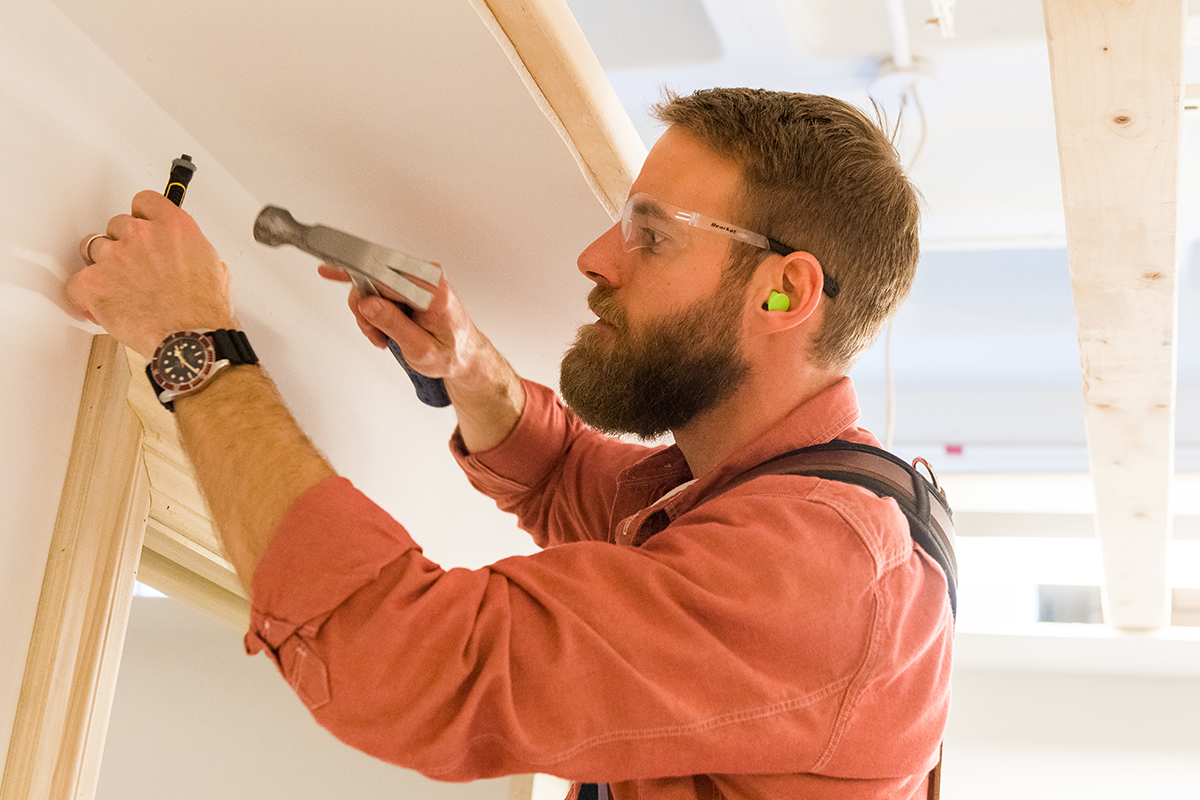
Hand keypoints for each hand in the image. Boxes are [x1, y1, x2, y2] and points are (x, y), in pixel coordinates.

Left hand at [67, 190, 236, 357]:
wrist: (190, 341)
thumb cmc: (204, 312)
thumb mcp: (214, 268)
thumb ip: (190, 250)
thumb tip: (183, 255)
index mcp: (173, 226)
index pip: (144, 201)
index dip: (142, 217)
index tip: (143, 227)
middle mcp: (141, 234)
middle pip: (116, 225)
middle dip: (123, 245)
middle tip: (134, 269)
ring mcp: (114, 256)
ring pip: (93, 248)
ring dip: (104, 266)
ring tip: (119, 289)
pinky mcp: (94, 283)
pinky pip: (75, 282)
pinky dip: (84, 295)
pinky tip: (100, 304)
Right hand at [317, 264, 481, 382]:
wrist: (464, 354)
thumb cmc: (449, 353)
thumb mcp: (420, 349)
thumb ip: (393, 324)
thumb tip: (368, 303)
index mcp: (434, 292)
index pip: (387, 281)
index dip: (362, 288)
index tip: (335, 274)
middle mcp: (428, 278)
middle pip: (376, 280)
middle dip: (366, 310)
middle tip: (376, 335)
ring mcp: (419, 277)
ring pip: (373, 284)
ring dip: (370, 313)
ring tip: (383, 335)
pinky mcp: (411, 281)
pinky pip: (379, 283)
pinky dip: (366, 296)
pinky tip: (338, 277)